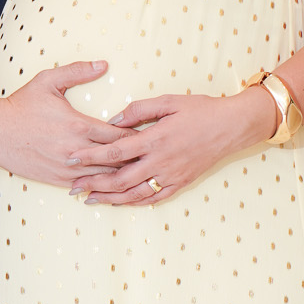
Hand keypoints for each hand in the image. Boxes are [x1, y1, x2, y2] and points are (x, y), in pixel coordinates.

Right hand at [0, 62, 145, 186]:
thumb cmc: (22, 105)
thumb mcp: (48, 81)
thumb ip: (78, 71)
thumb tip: (103, 64)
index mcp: (79, 126)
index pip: (120, 135)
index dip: (138, 136)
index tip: (150, 135)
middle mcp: (76, 150)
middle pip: (117, 159)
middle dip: (135, 158)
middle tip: (152, 156)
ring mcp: (67, 167)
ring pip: (104, 177)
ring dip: (122, 174)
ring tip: (139, 173)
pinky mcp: (57, 179)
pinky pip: (86, 185)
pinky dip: (101, 184)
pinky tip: (114, 185)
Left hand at [70, 87, 278, 205]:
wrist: (233, 127)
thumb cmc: (201, 110)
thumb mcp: (169, 101)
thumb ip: (138, 109)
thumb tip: (113, 121)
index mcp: (155, 139)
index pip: (114, 151)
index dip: (89, 157)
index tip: (70, 159)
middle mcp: (161, 161)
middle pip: (119, 179)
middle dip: (93, 184)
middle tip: (72, 187)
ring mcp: (171, 175)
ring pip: (134, 194)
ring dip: (109, 198)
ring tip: (89, 199)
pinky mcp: (180, 183)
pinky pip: (153, 198)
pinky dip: (134, 203)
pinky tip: (119, 202)